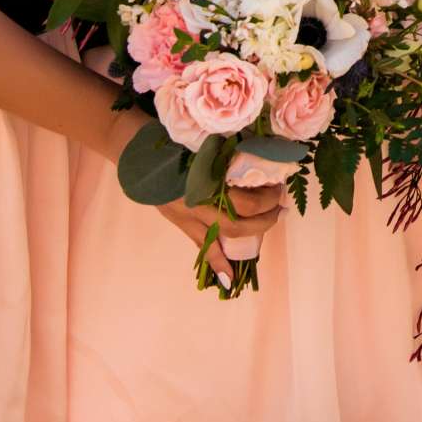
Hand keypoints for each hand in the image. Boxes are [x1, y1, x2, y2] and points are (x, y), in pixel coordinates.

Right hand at [102, 109, 289, 282]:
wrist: (142, 156)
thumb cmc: (177, 143)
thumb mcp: (204, 146)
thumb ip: (226, 157)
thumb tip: (260, 160)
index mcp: (207, 177)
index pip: (245, 198)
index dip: (267, 197)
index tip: (280, 186)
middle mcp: (199, 199)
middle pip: (239, 219)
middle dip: (265, 216)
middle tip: (279, 205)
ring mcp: (189, 214)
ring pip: (226, 233)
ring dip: (252, 234)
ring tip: (269, 223)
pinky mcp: (181, 222)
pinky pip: (202, 246)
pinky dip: (217, 262)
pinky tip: (230, 278)